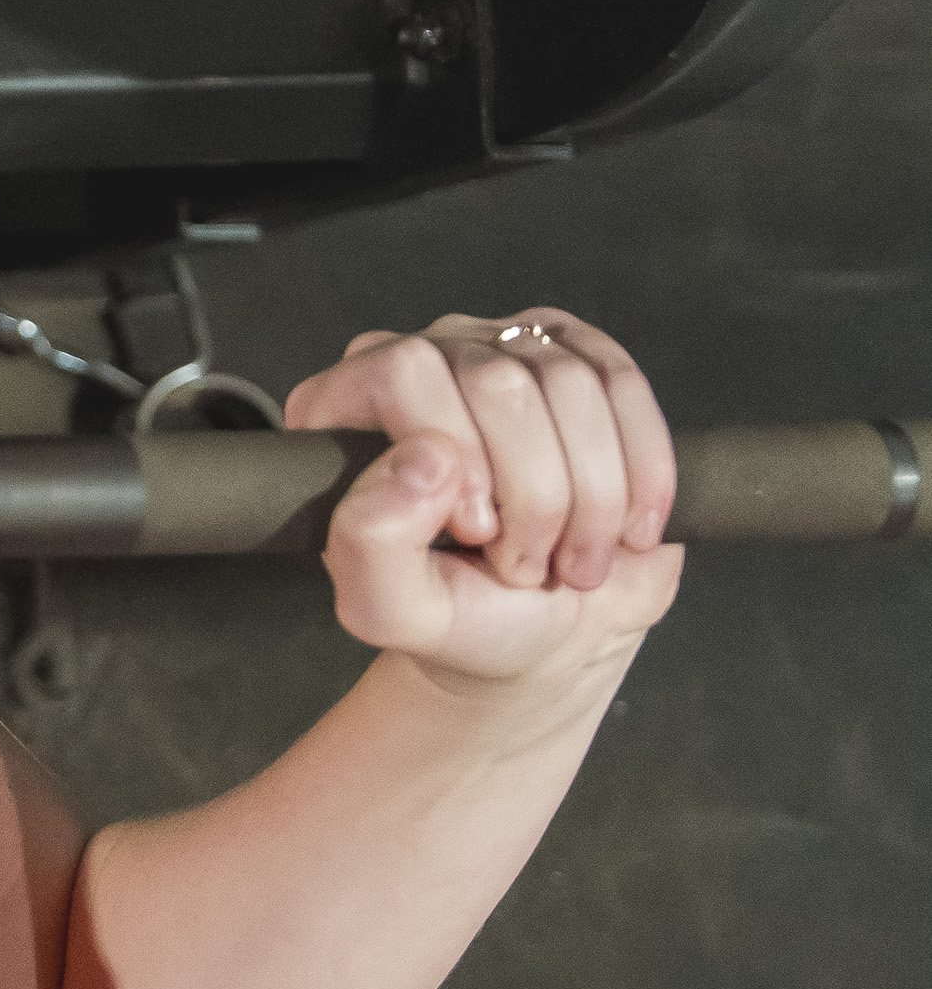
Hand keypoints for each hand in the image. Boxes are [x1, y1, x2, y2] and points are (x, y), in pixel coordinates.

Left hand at [285, 311, 683, 692]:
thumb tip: (423, 457)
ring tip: (571, 557)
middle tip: (525, 563)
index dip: (460, 457)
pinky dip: (641, 472)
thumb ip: (368, 542)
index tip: (476, 532)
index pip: (403, 373)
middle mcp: (423, 363)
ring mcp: (506, 354)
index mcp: (346, 407)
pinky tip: (625, 528)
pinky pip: (628, 387)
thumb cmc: (465, 617)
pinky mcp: (582, 365)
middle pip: (499, 381)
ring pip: (574, 383)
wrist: (556, 634)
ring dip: (592, 496)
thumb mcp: (391, 608)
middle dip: (534, 494)